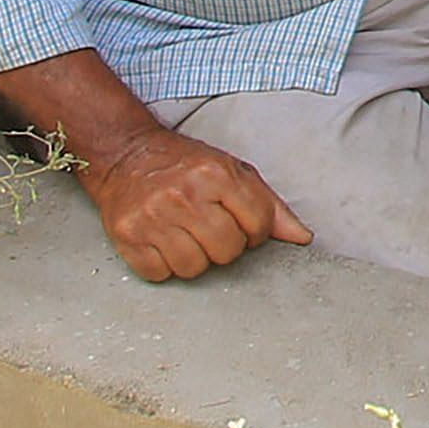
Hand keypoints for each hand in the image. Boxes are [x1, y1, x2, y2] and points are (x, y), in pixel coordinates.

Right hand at [76, 126, 312, 283]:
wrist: (125, 153)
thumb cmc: (184, 164)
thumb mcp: (232, 170)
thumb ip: (270, 205)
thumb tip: (303, 238)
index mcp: (216, 175)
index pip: (259, 226)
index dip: (255, 232)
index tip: (241, 224)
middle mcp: (184, 195)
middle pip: (227, 252)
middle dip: (224, 245)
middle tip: (210, 227)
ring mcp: (153, 217)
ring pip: (194, 268)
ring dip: (194, 257)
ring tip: (185, 233)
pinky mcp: (128, 236)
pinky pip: (159, 274)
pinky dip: (164, 264)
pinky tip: (162, 240)